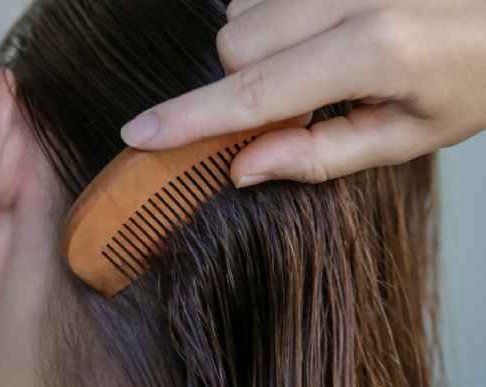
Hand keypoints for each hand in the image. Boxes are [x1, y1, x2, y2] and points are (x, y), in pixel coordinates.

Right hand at [120, 0, 485, 186]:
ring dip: (258, 49)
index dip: (190, 119)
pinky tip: (315, 29)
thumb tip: (242, 167)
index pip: (257, 93)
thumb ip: (322, 156)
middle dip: (243, 85)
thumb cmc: (473, 76)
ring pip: (241, 10)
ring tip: (313, 60)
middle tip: (294, 103)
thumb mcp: (410, 135)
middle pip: (236, 44)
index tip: (139, 134)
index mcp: (377, 49)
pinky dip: (271, 16)